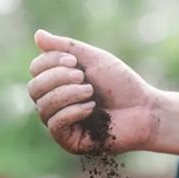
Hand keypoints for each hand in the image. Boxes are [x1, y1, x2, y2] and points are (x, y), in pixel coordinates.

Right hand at [27, 29, 161, 153]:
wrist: (145, 110)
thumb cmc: (121, 85)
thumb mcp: (93, 59)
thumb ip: (65, 48)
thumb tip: (37, 35)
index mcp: (58, 83)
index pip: (35, 70)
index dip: (50, 62)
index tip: (74, 61)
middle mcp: (55, 104)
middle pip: (34, 89)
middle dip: (57, 79)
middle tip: (82, 77)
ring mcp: (61, 124)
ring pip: (43, 107)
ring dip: (67, 94)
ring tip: (90, 92)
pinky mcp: (69, 142)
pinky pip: (55, 125)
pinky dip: (72, 112)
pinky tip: (91, 108)